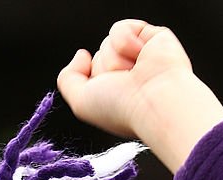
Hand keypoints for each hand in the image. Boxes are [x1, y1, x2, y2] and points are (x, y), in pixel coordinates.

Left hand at [57, 19, 222, 172]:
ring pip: (108, 42)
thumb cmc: (121, 108)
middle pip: (99, 55)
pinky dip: (125, 42)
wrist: (155, 101)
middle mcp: (131, 75)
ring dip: (114, 58)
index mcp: (117, 93)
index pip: (91, 72)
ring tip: (133, 73)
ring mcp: (143, 57)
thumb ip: (68, 78)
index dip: (94, 80)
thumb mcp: (81, 101)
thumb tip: (82, 54)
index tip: (110, 97)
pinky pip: (121, 28)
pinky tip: (140, 56)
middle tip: (124, 84)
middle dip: (104, 68)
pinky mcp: (155, 38)